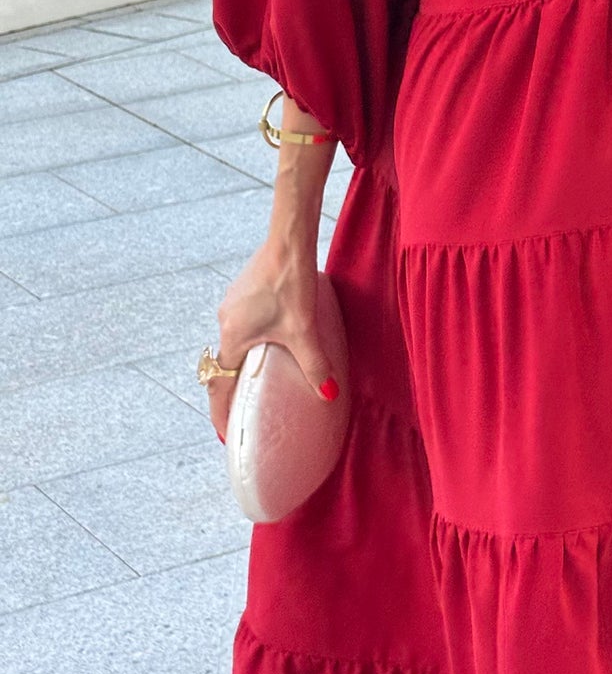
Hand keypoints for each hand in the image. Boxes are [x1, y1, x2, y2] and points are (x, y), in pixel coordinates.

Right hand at [208, 238, 337, 441]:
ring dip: (243, 357)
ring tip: (260, 372)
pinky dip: (251, 336)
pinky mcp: (242, 289)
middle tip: (245, 406)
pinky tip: (272, 334)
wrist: (288, 241)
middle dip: (233, 385)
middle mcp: (225, 321)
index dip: (222, 411)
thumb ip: (314, 365)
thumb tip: (327, 394)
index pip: (220, 384)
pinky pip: (242, 321)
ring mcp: (231, 302)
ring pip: (234, 339)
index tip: (225, 432)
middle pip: (225, 362)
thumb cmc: (291, 284)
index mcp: (233, 336)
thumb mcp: (303, 331)